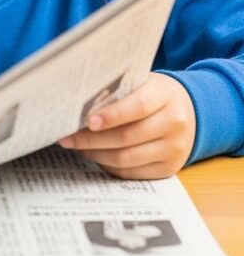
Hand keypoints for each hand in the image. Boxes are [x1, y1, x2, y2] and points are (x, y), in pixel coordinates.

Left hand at [58, 73, 195, 177]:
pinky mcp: (168, 169)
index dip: (112, 115)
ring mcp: (173, 150)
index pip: (137, 106)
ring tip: (75, 145)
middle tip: (67, 136)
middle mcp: (174, 124)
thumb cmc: (153, 93)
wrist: (189, 112)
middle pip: (127, 137)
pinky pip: (132, 173)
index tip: (88, 120)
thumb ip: (117, 90)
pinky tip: (94, 155)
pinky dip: (108, 165)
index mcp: (165, 96)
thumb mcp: (140, 82)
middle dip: (91, 139)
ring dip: (95, 154)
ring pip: (127, 158)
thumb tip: (79, 102)